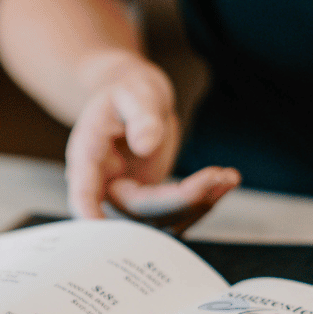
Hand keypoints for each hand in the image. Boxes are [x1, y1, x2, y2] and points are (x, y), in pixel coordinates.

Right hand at [65, 64, 238, 231]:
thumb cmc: (129, 91)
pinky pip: (174, 215)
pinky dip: (203, 203)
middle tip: (218, 176)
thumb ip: (140, 116)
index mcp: (88, 156)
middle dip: (179, 200)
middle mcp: (104, 185)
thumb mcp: (136, 92)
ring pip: (159, 220)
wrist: (134, 101)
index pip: (84, 191)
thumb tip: (146, 144)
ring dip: (197, 205)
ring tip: (228, 177)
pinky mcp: (150, 204)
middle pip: (135, 210)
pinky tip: (225, 182)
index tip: (99, 222)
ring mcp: (127, 198)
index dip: (89, 209)